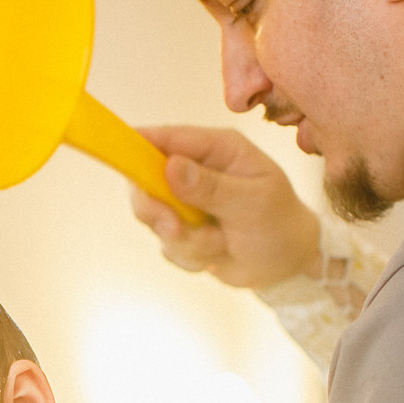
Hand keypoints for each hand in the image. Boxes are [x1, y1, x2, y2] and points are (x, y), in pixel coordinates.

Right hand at [132, 126, 320, 289]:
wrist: (287, 264)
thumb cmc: (279, 223)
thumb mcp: (252, 203)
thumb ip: (210, 186)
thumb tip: (170, 166)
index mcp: (217, 149)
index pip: (166, 138)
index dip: (136, 145)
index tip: (116, 155)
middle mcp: (195, 170)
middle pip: (144, 180)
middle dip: (159, 211)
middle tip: (176, 228)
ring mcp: (185, 201)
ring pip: (154, 218)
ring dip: (185, 240)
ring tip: (219, 242)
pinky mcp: (181, 230)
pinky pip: (165, 244)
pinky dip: (189, 256)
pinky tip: (217, 254)